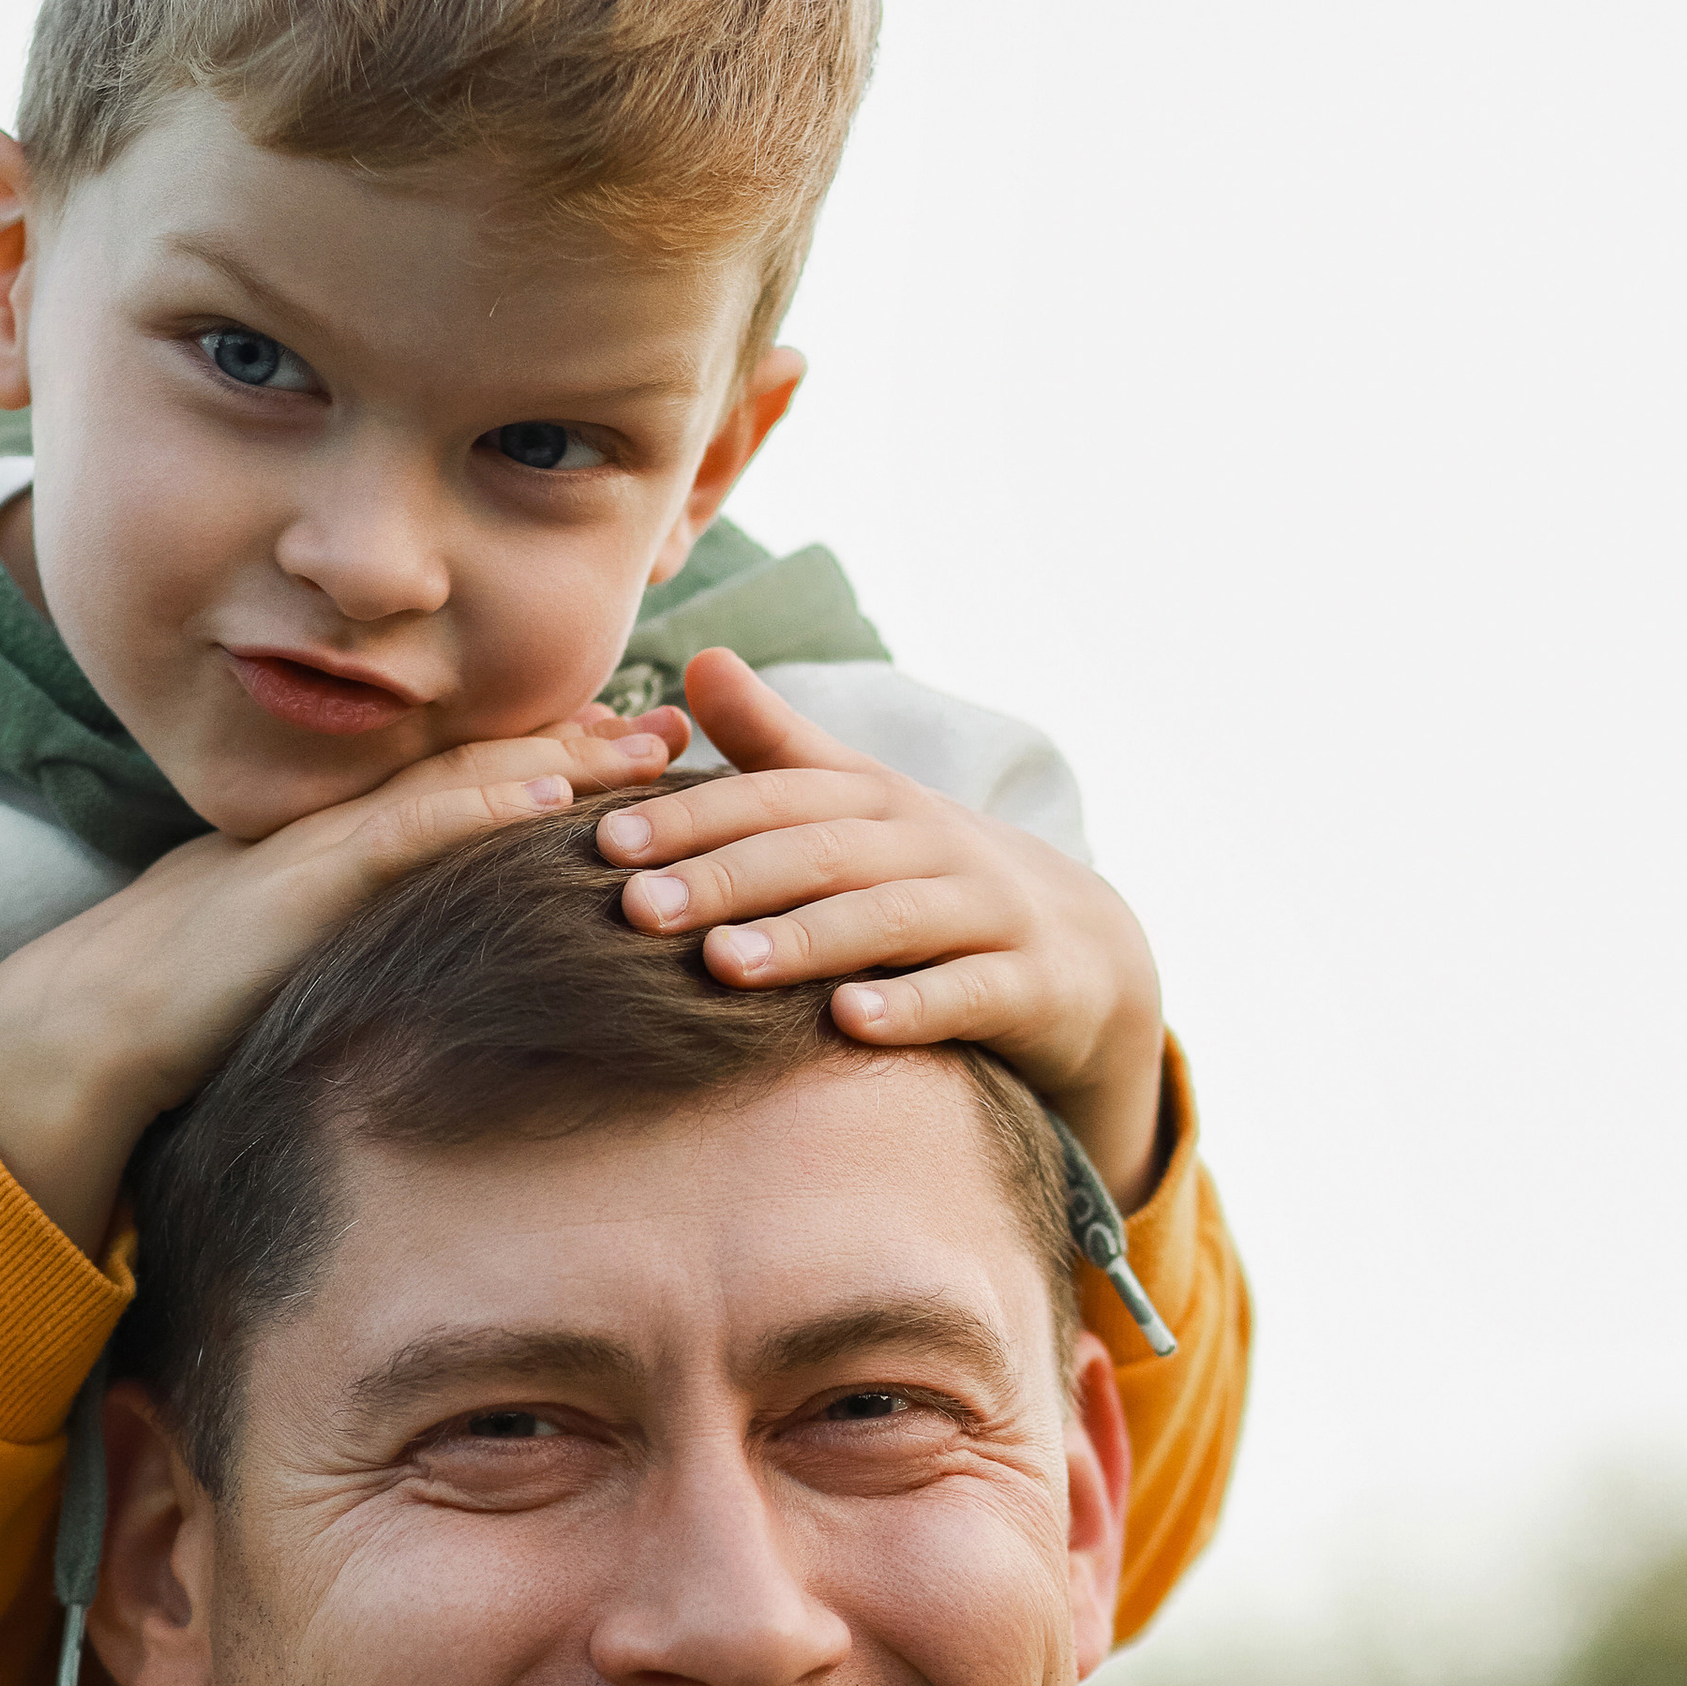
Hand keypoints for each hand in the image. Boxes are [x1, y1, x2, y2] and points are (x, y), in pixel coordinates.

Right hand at [0, 703, 684, 1252]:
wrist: (105, 1017)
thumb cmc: (201, 996)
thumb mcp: (313, 955)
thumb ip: (376, 935)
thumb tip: (451, 957)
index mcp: (358, 841)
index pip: (475, 785)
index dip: (563, 761)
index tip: (648, 749)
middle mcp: (352, 826)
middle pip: (488, 767)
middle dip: (589, 746)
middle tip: (683, 726)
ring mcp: (331, 846)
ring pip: (462, 782)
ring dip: (562, 758)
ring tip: (647, 746)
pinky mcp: (308, 881)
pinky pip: (409, 832)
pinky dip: (482, 805)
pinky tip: (549, 793)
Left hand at [593, 649, 1166, 1206]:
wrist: (1083, 952)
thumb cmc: (933, 877)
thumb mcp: (862, 807)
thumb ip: (777, 745)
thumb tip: (698, 661)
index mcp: (875, 801)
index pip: (773, 798)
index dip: (690, 818)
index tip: (602, 845)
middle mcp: (930, 843)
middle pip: (820, 853)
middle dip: (727, 877)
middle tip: (637, 909)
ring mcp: (986, 911)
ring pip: (890, 918)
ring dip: (806, 940)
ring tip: (725, 966)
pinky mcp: (1029, 983)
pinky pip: (969, 992)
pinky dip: (911, 1006)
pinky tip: (848, 1025)